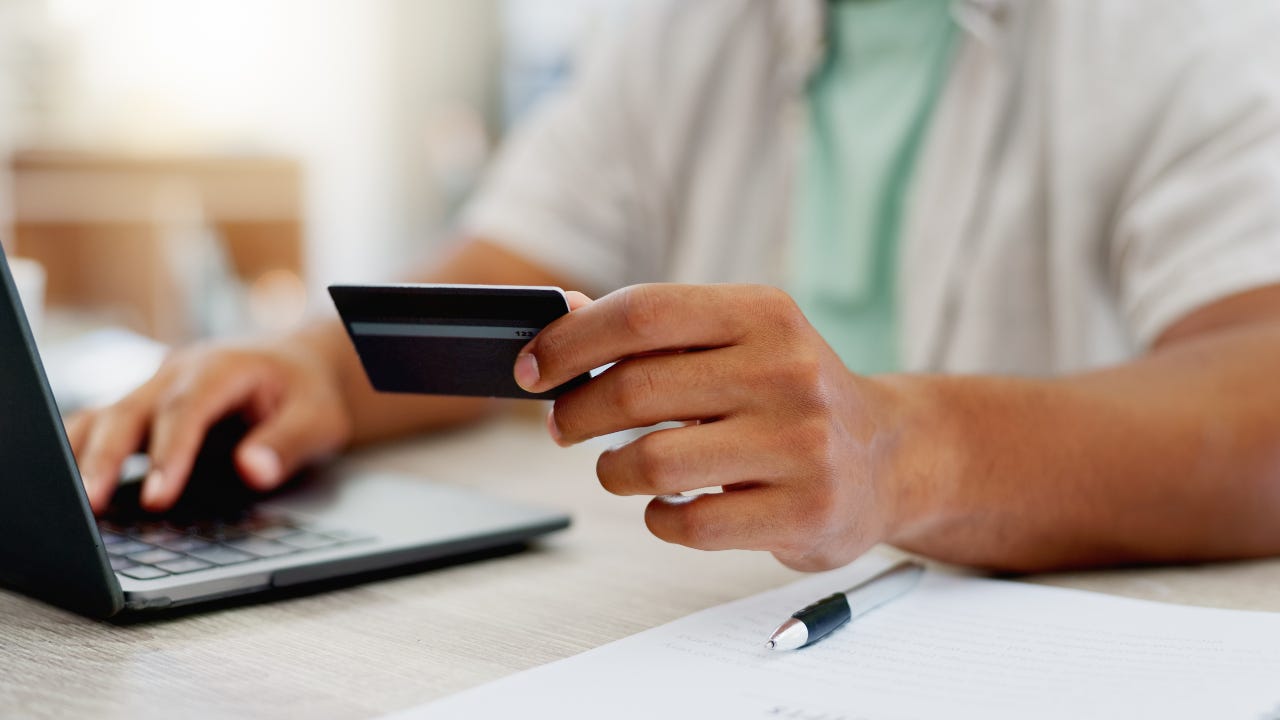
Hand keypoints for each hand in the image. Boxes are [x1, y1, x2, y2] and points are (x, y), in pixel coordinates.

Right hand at [65, 339, 352, 513]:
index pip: (188, 408)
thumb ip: (287, 444)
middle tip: (90, 504)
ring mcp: (157, 388)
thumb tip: (253, 470)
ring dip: (84, 454)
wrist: (300, 367)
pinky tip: (70, 484)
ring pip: (107, 414)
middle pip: (133, 409)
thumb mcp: (318, 419)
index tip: (158, 497)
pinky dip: (81, 450)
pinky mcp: (145, 408)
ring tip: (70, 502)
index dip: (169, 452)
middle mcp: (180, 372)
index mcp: (224, 367)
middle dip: (108, 456)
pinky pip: (103, 424)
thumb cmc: (307, 394)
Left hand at [514, 284, 909, 570]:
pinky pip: (687, 524)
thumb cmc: (790, 395)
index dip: (571, 342)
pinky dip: (657, 517)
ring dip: (611, 471)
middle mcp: (790, 371)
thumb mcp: (741, 341)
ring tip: (617, 469)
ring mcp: (802, 445)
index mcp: (765, 314)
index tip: (532, 369)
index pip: (643, 313)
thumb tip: (566, 316)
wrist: (888, 458)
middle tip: (563, 426)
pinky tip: (666, 505)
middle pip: (636, 389)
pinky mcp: (804, 512)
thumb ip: (660, 329)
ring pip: (653, 462)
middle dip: (577, 412)